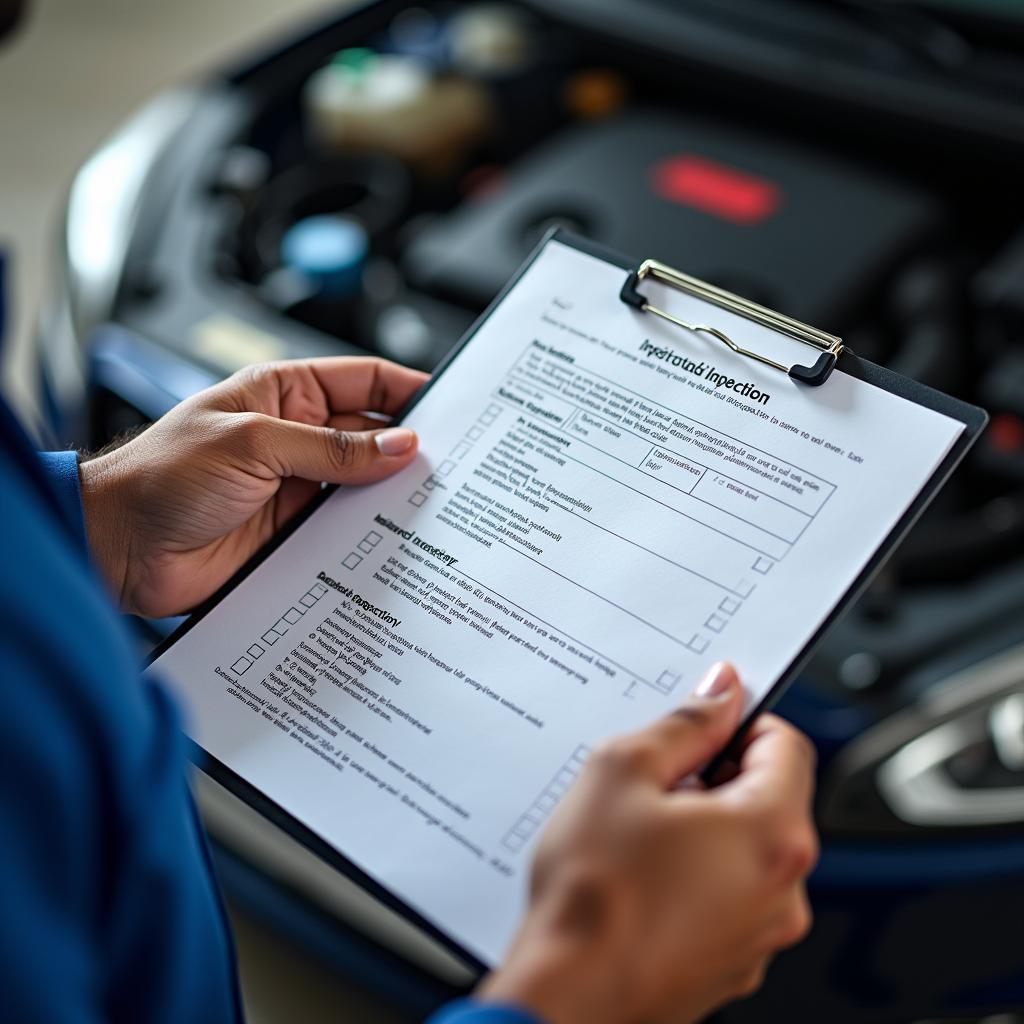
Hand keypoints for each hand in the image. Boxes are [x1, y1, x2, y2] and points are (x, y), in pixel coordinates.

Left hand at [80, 357, 427, 617]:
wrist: (117, 546)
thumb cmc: (160, 474)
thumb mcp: (254, 444)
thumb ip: (331, 448)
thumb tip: (397, 444)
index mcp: (284, 394)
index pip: (363, 381)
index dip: (409, 391)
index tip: (452, 406)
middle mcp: (297, 438)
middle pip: (372, 436)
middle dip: (410, 449)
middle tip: (453, 466)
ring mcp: (297, 487)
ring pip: (364, 487)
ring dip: (392, 496)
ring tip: (435, 505)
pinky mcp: (294, 533)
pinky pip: (344, 531)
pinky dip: (370, 536)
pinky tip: (395, 541)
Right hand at [480, 663, 817, 1023]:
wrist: (566, 995)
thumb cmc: (592, 893)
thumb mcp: (624, 770)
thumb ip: (683, 724)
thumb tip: (719, 693)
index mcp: (771, 833)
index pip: (787, 744)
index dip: (741, 722)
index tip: (704, 723)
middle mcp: (784, 890)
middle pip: (768, 799)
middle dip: (715, 779)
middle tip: (653, 783)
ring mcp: (760, 935)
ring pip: (744, 851)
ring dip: (703, 830)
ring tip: (638, 836)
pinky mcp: (731, 965)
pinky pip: (727, 897)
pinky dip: (695, 878)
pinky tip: (641, 878)